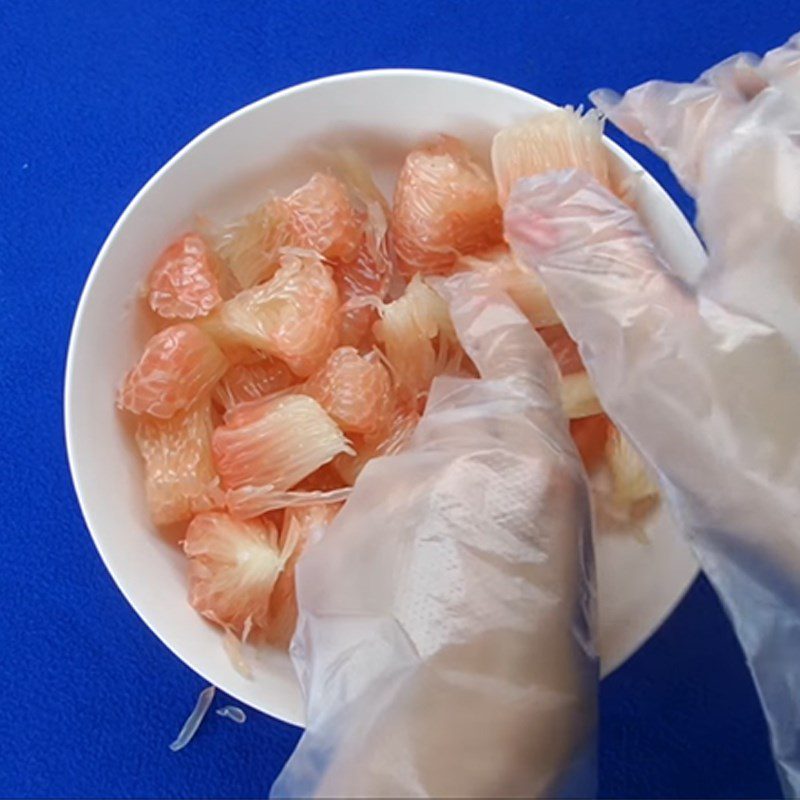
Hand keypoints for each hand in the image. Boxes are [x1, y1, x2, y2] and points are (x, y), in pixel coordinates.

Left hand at [272, 274, 596, 798]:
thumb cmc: (540, 677)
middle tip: (464, 532)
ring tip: (425, 587)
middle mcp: (450, 457)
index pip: (511, 361)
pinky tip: (385, 605)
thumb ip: (532, 507)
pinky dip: (370, 552)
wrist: (447, 747)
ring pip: (394, 479)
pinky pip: (354, 526)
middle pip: (444, 426)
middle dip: (452, 461)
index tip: (466, 293)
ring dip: (410, 513)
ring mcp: (379, 492)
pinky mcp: (327, 536)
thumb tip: (506, 492)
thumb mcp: (567, 575)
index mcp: (531, 466)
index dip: (491, 320)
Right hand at [506, 33, 799, 792]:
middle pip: (791, 100)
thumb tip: (536, 189)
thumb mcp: (654, 359)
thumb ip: (593, 263)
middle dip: (738, 94)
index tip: (621, 108)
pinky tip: (769, 225)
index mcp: (775, 200)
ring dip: (778, 123)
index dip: (654, 108)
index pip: (704, 120)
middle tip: (693, 112)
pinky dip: (788, 187)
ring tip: (739, 139)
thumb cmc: (765, 453)